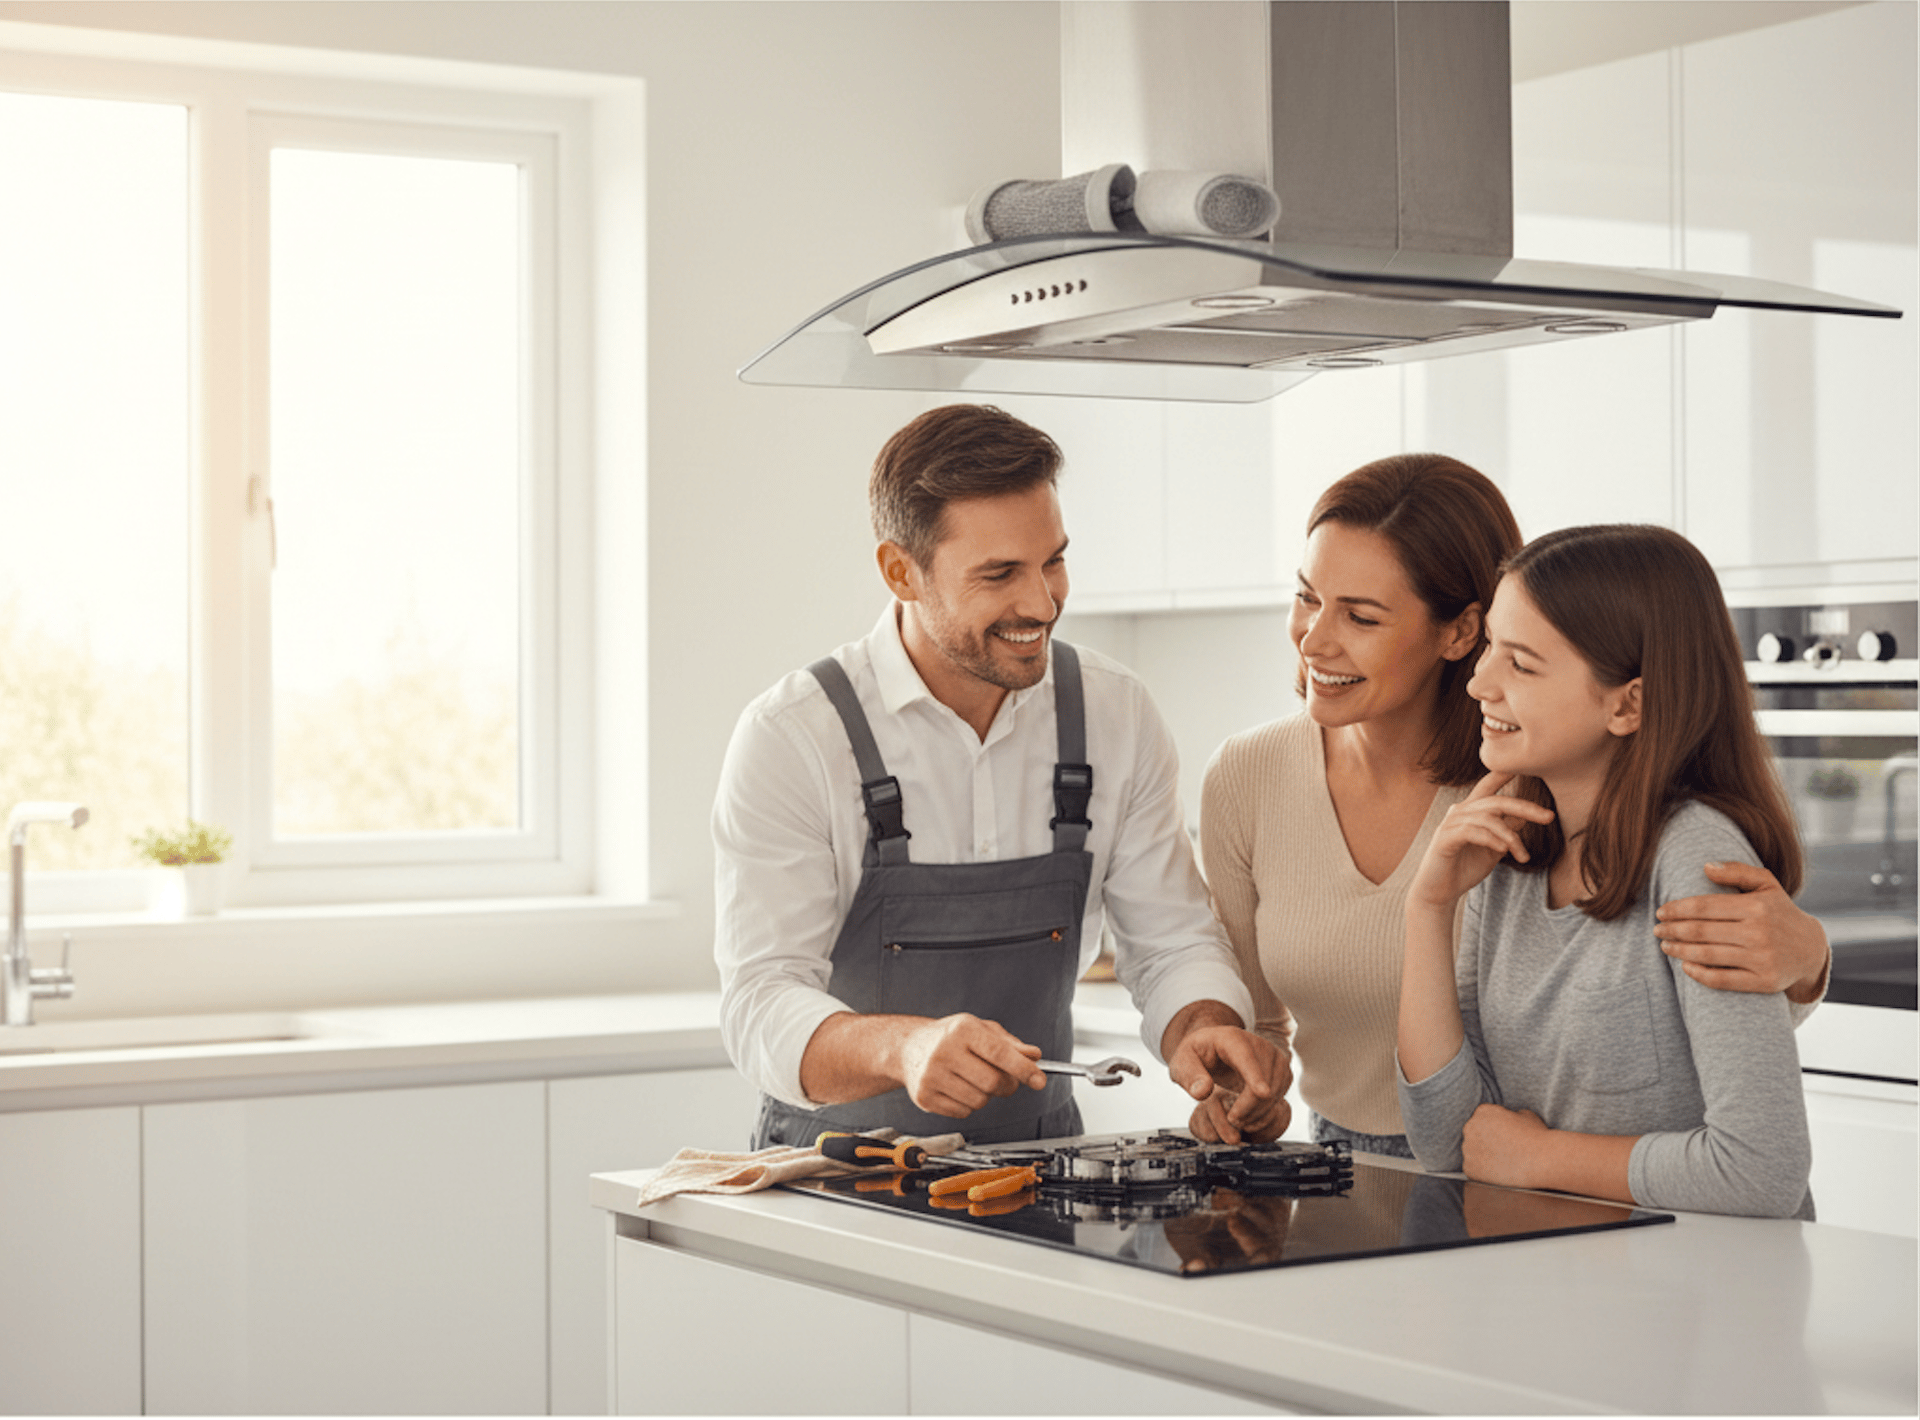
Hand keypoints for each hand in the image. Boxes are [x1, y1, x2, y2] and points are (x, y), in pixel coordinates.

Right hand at [896, 1013, 1044, 1118]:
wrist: (909, 1047)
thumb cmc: (950, 1037)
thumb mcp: (980, 1029)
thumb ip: (1009, 1044)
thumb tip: (1034, 1057)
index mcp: (962, 1029)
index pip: (999, 1052)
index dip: (1023, 1068)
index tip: (1039, 1080)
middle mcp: (944, 1051)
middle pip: (992, 1082)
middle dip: (1007, 1085)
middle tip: (1006, 1080)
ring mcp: (931, 1076)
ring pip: (979, 1101)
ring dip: (987, 1096)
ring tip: (975, 1081)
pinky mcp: (924, 1097)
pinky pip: (963, 1112)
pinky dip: (969, 1105)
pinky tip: (959, 1089)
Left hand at [1169, 1025, 1291, 1144]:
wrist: (1213, 1049)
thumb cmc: (1197, 1055)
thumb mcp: (1182, 1062)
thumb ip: (1189, 1075)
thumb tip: (1202, 1091)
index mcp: (1231, 1038)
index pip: (1246, 1057)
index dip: (1255, 1076)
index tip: (1263, 1093)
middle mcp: (1258, 1044)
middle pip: (1263, 1081)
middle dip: (1248, 1108)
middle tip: (1230, 1121)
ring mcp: (1273, 1056)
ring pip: (1275, 1091)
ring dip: (1257, 1113)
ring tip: (1236, 1119)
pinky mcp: (1281, 1069)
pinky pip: (1280, 1095)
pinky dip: (1266, 1111)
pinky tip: (1249, 1115)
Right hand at [1408, 772, 1555, 912]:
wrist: (1439, 892)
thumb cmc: (1464, 868)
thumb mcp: (1493, 848)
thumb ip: (1506, 831)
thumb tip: (1525, 817)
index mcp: (1471, 811)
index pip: (1488, 786)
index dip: (1503, 774)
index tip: (1523, 765)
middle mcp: (1459, 812)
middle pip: (1496, 801)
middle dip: (1525, 806)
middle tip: (1549, 817)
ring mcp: (1450, 824)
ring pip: (1488, 819)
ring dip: (1511, 837)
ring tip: (1523, 856)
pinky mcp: (1445, 838)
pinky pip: (1473, 832)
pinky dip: (1492, 839)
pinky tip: (1503, 850)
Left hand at [1461, 1102, 1548, 1188]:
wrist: (1540, 1160)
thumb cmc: (1537, 1136)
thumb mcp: (1526, 1115)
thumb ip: (1511, 1114)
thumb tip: (1512, 1117)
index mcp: (1482, 1111)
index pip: (1482, 1118)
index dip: (1494, 1128)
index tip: (1504, 1136)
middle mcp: (1470, 1127)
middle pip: (1474, 1134)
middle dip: (1485, 1141)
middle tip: (1502, 1150)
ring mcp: (1467, 1148)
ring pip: (1472, 1152)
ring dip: (1483, 1156)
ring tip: (1503, 1162)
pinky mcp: (1469, 1167)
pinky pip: (1472, 1169)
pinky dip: (1482, 1172)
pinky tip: (1498, 1172)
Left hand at [1655, 861, 1830, 1002]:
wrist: (1811, 949)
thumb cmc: (1779, 912)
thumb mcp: (1766, 885)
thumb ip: (1737, 872)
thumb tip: (1706, 867)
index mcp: (1756, 907)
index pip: (1705, 906)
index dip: (1677, 909)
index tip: (1660, 912)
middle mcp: (1759, 933)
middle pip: (1701, 931)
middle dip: (1673, 930)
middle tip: (1657, 930)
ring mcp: (1762, 959)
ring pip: (1707, 955)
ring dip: (1679, 951)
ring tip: (1665, 946)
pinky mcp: (1764, 982)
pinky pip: (1723, 980)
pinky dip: (1699, 974)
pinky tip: (1685, 966)